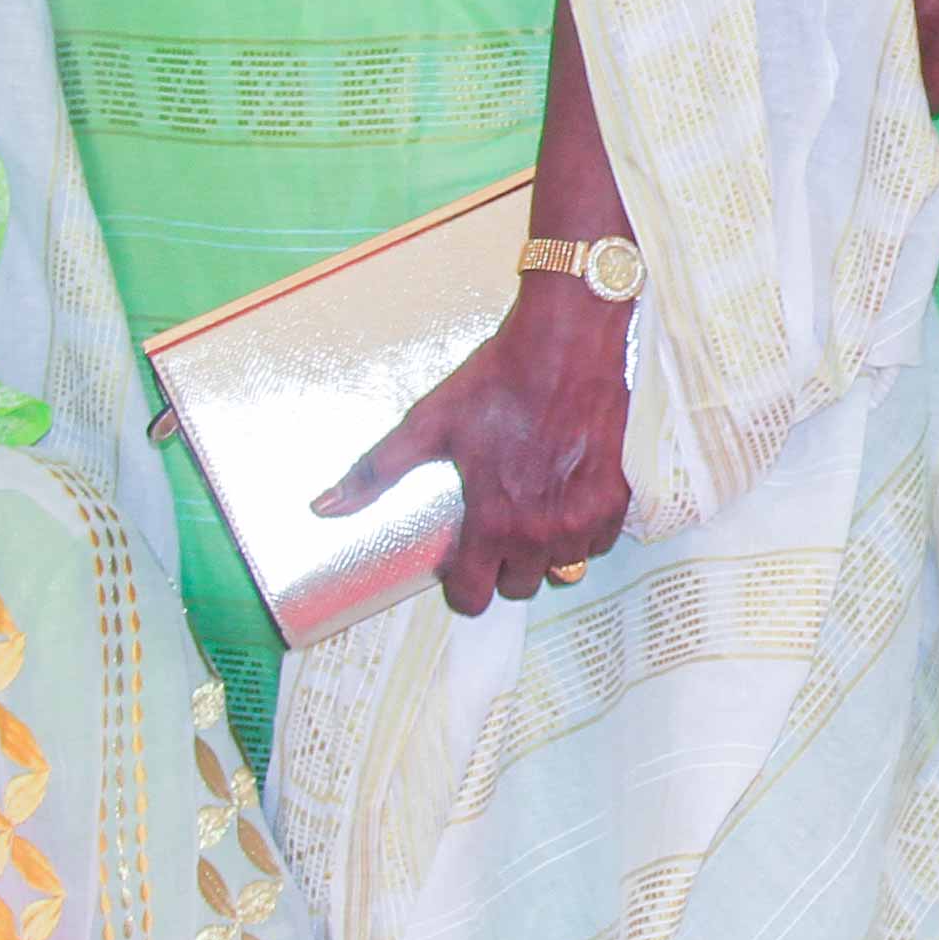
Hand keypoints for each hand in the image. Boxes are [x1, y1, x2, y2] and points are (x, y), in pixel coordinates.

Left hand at [312, 267, 633, 612]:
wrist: (566, 344)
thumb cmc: (496, 382)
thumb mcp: (429, 424)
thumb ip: (377, 472)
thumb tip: (323, 507)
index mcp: (493, 520)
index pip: (476, 595)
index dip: (463, 585)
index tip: (462, 564)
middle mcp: (541, 531)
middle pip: (519, 586)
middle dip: (504, 566)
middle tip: (496, 527)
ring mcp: (584, 518)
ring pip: (563, 568)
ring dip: (545, 551)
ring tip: (532, 513)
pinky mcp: (615, 499)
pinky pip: (598, 543)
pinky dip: (584, 531)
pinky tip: (566, 499)